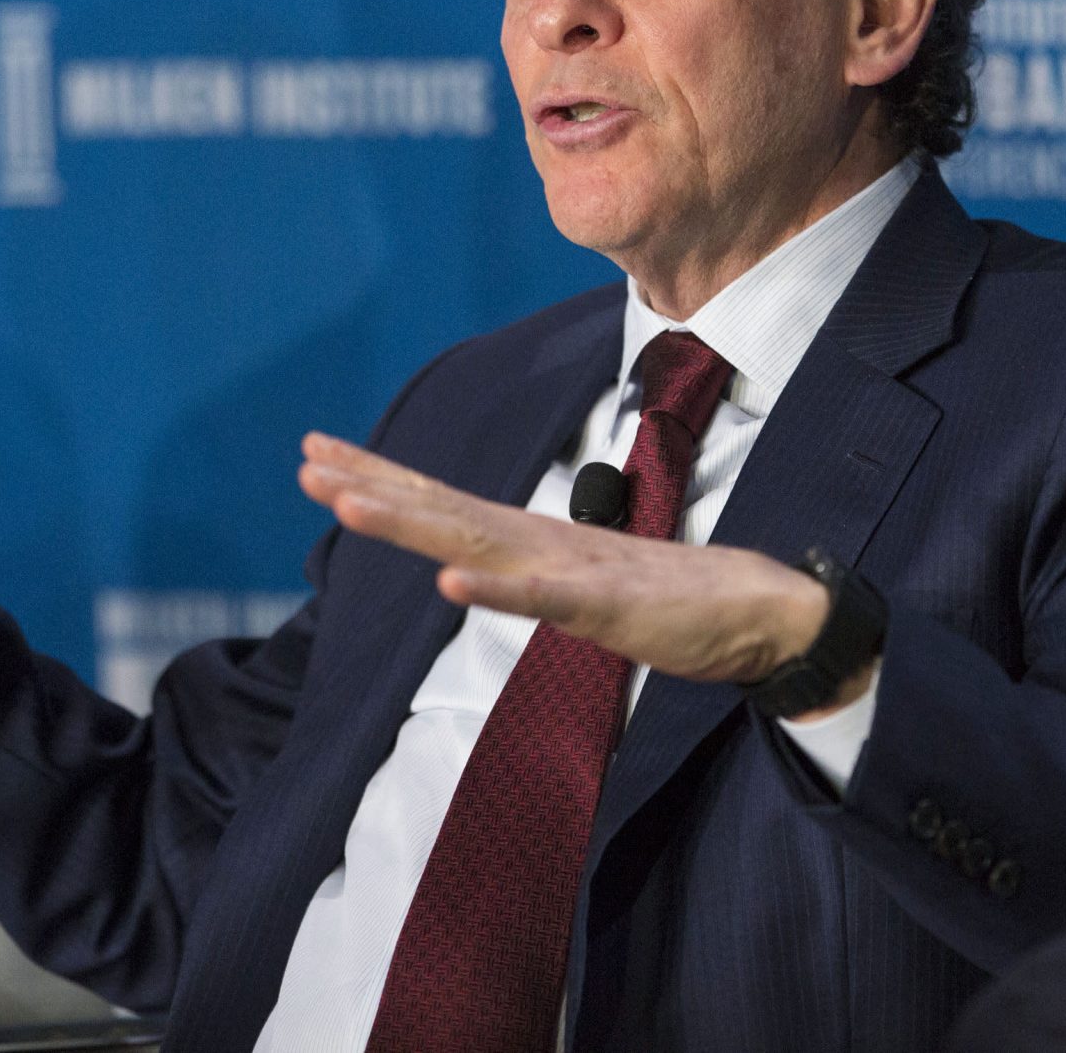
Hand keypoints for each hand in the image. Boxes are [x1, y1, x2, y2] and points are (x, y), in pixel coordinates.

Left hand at [299, 433, 870, 710]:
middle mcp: (544, 543)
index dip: (381, 479)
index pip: (443, 504)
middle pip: (443, 510)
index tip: (317, 455)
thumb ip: (535, 575)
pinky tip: (451, 586)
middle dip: (372, 483)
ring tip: (347, 503)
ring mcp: (574, 572)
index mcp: (536, 540)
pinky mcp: (609, 607)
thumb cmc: (677, 599)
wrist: (761, 610)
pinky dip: (497, 591)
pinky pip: (544, 602)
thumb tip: (484, 570)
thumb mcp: (585, 588)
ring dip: (412, 521)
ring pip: (478, 543)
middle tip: (304, 456)